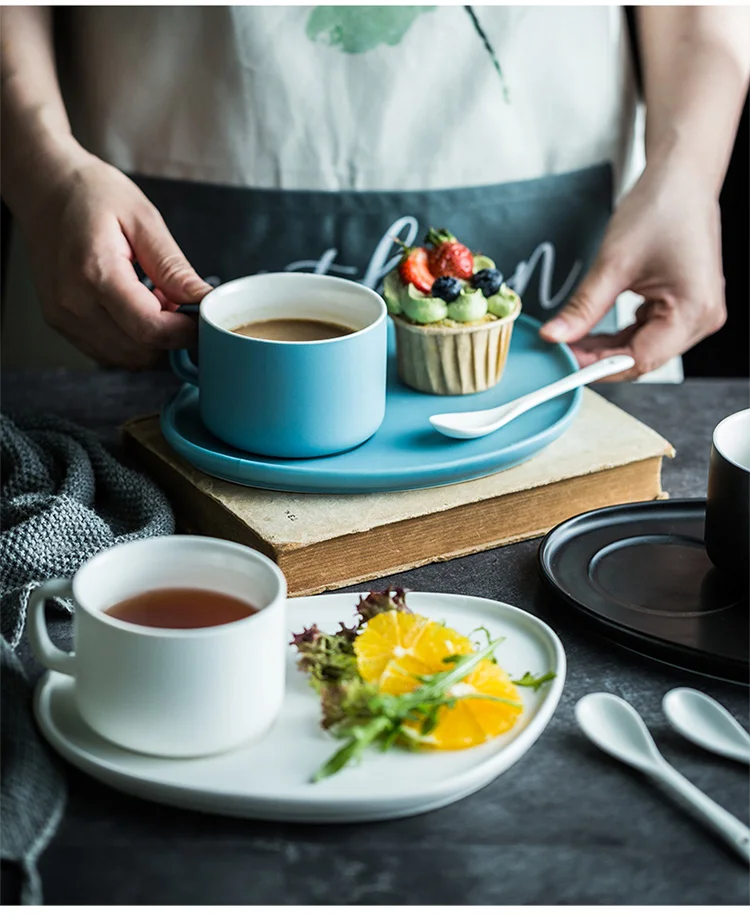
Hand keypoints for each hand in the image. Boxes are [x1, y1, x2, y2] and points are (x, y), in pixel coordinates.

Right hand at [17, 144, 211, 368]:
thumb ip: (173, 268)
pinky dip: (132, 342)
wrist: (44, 189)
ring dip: (152, 342)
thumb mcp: (143, 220)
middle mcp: (74, 303)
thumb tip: (205, 300)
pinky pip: (108, 353)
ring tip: (157, 303)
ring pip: (126, 358)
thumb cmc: (90, 194)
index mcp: (95, 273)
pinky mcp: (62, 323)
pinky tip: (136, 311)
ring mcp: (64, 317)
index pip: (150, 328)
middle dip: (171, 336)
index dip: (185, 332)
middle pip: (140, 350)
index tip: (203, 317)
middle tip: (181, 305)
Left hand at [539, 161, 726, 379]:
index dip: (599, 366)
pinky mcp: (685, 305)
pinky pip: (648, 332)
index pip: (640, 359)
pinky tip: (593, 330)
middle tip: (562, 352)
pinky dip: (620, 334)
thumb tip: (555, 336)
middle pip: (644, 357)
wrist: (681, 176)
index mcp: (693, 310)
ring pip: (643, 347)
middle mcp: (702, 317)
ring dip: (608, 347)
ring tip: (573, 341)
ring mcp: (696, 312)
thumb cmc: (661, 208)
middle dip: (600, 357)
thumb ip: (583, 308)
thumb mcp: (613, 264)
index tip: (566, 364)